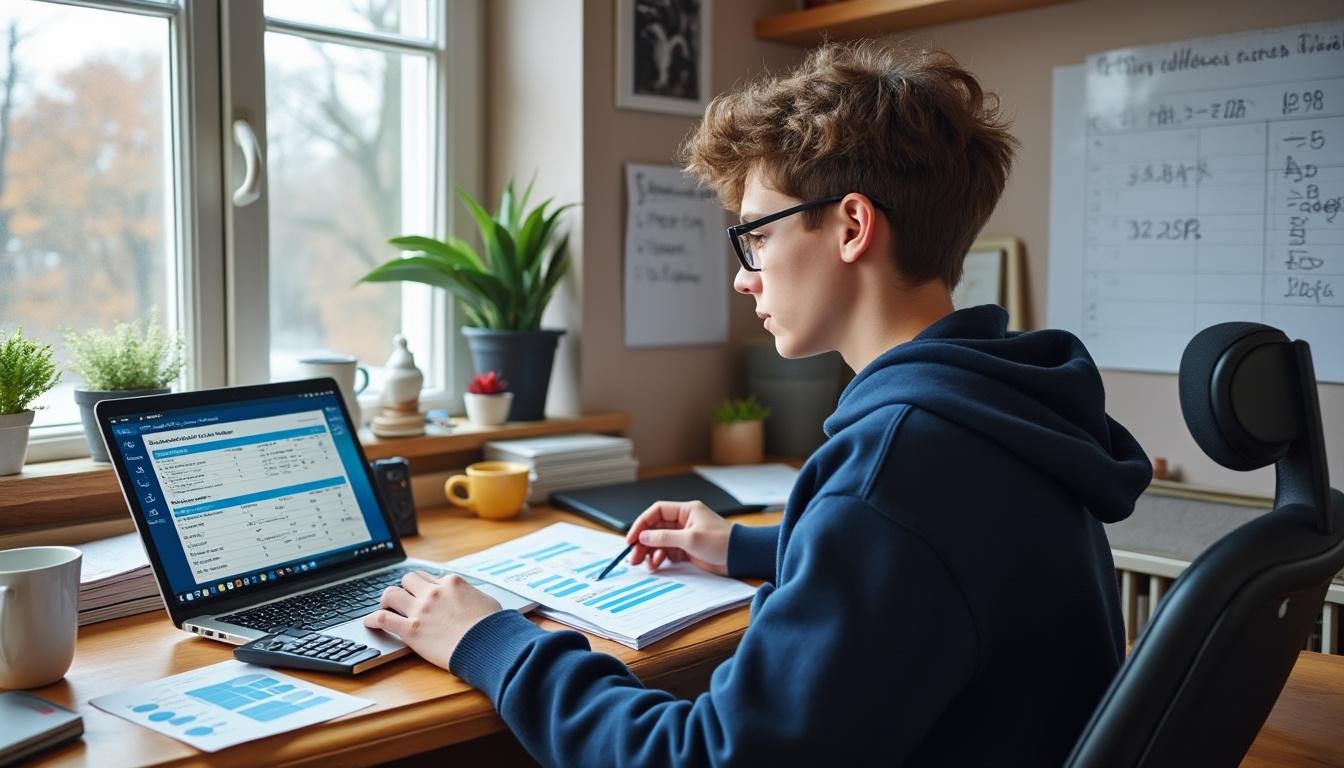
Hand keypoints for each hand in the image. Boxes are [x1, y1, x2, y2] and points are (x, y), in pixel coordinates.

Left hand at [362, 571, 501, 669]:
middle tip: (405, 598)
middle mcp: (433, 592)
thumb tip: (469, 598)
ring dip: (387, 599)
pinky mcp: (411, 630)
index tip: (423, 593)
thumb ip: (471, 595)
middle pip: (407, 579)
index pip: (429, 576)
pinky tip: (369, 622)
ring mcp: (420, 610)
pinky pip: (382, 619)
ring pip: (390, 594)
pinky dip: (372, 619)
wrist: (488, 646)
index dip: (424, 585)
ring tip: (386, 606)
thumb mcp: (486, 600)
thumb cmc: (492, 627)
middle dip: (405, 588)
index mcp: (451, 583)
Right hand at [627, 500, 730, 575]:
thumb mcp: (691, 539)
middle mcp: (684, 521)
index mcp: (686, 511)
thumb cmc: (722, 543)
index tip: (631, 538)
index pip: (657, 512)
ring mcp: (684, 536)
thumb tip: (643, 536)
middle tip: (633, 557)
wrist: (740, 557)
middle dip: (643, 542)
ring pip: (660, 542)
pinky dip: (660, 558)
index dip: (642, 524)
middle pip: (655, 528)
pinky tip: (656, 565)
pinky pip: (667, 552)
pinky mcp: (687, 550)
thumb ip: (665, 537)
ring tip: (645, 564)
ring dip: (650, 552)